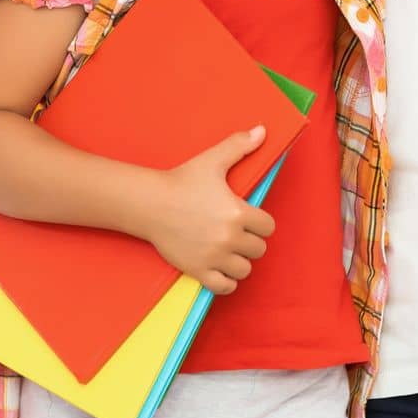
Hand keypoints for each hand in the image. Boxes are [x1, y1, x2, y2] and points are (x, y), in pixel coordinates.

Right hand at [146, 126, 275, 294]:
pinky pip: (225, 286)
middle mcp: (228, 238)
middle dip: (250, 240)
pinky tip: (220, 268)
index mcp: (238, 213)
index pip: (268, 227)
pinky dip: (226, 281)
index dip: (260, 222)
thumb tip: (263, 131)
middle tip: (236, 232)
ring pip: (244, 269)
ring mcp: (213, 257)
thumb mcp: (213, 160)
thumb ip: (240, 146)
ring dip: (239, 261)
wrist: (149, 203)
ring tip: (229, 249)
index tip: (248, 217)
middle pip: (258, 249)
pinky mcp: (198, 270)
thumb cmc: (182, 181)